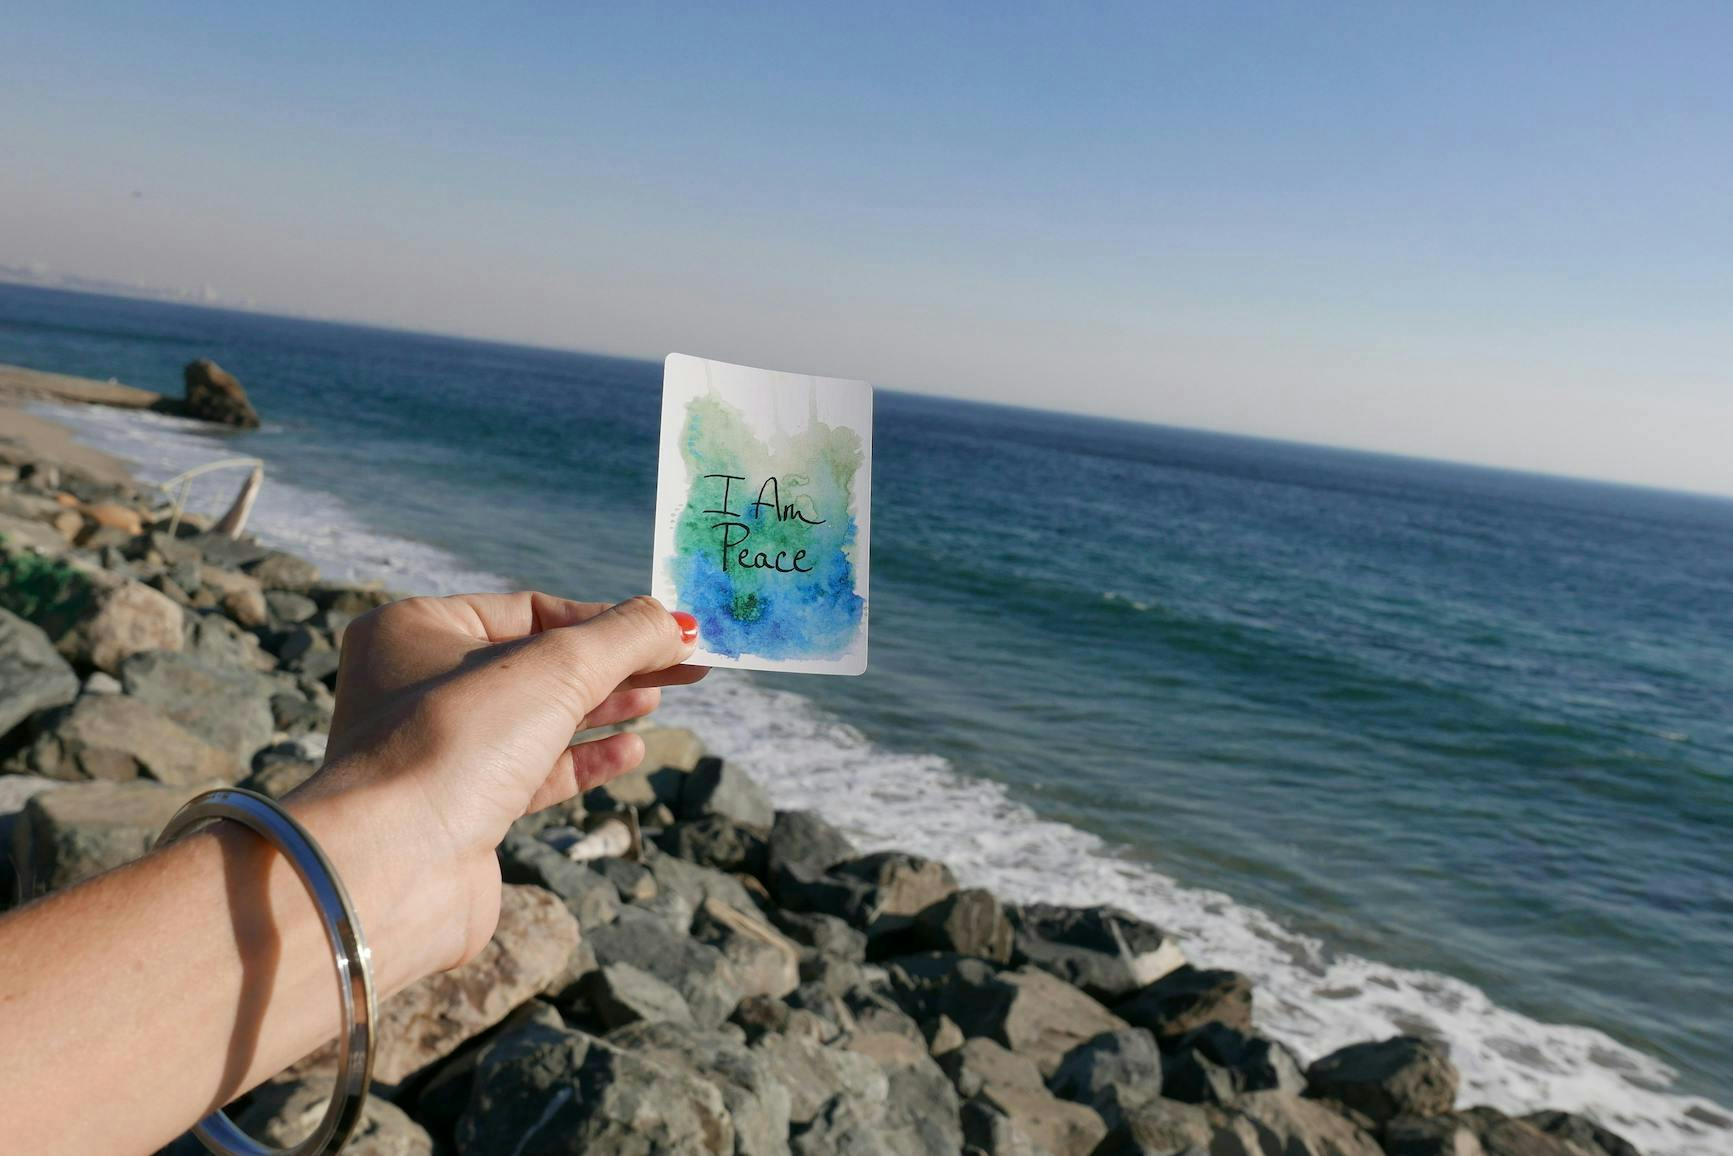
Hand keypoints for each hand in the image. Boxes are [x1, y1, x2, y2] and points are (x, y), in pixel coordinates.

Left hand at [295, 593, 703, 977]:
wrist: (394, 867)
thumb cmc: (458, 742)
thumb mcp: (556, 667)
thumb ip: (624, 636)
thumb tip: (679, 620)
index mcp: (415, 629)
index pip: (530, 610)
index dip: (605, 619)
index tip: (668, 630)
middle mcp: (415, 684)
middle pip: (538, 663)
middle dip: (613, 663)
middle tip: (684, 663)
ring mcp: (437, 751)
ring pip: (536, 718)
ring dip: (601, 707)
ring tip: (658, 697)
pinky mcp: (460, 810)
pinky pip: (531, 772)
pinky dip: (581, 759)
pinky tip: (629, 750)